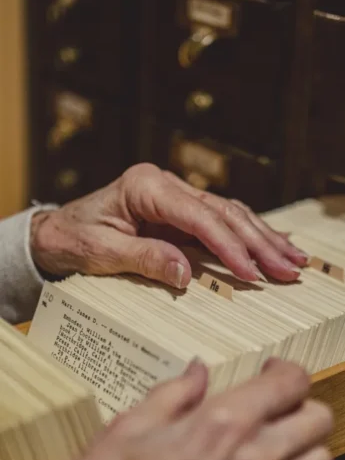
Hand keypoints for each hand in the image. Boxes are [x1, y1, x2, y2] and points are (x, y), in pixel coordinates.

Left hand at [31, 164, 307, 287]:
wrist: (55, 233)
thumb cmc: (73, 240)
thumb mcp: (102, 253)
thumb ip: (144, 258)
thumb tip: (186, 273)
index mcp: (145, 187)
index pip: (199, 216)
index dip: (228, 245)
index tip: (251, 272)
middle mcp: (164, 185)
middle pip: (222, 211)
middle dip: (257, 242)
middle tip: (286, 270)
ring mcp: (173, 197)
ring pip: (229, 213)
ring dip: (261, 238)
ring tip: (291, 261)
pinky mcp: (177, 212)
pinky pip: (219, 221)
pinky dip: (245, 236)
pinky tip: (270, 246)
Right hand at [42, 358, 332, 459]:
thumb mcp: (130, 425)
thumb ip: (173, 394)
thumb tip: (197, 373)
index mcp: (223, 424)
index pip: (290, 384)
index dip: (285, 370)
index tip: (267, 370)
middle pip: (318, 422)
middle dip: (302, 403)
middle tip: (273, 403)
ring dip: (304, 445)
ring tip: (274, 439)